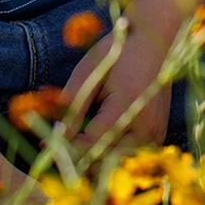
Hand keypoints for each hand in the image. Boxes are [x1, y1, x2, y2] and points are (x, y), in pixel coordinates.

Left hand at [60, 20, 171, 163]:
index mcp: (129, 106)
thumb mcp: (90, 71)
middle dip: (79, 158)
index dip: (68, 146)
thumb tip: (58, 136)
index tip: (46, 143)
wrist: (155, 41)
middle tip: (56, 149)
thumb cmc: (118, 52)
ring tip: (73, 146)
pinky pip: (131, 157)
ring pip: (119, 163)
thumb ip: (74, 103)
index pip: (93, 142)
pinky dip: (112, 155)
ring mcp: (156, 134)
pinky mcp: (158, 136)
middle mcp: (147, 126)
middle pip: (107, 159)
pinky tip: (95, 144)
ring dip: (95, 160)